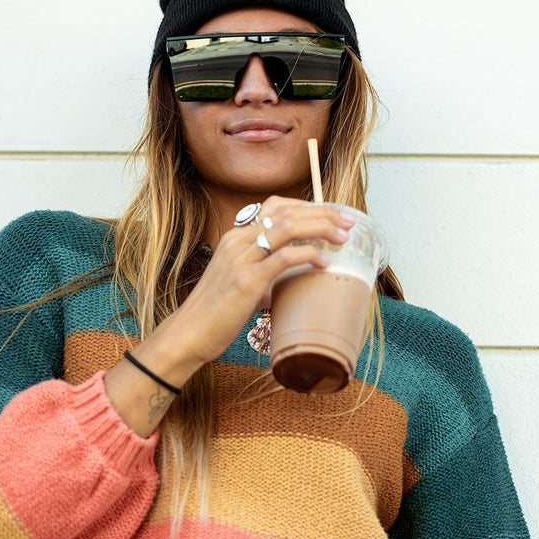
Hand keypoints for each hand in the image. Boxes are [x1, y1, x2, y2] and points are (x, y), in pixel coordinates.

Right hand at [162, 196, 355, 367]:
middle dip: (323, 213)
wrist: (190, 332)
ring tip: (342, 237)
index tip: (331, 214)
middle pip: (286, 212)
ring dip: (321, 228)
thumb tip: (289, 278)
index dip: (307, 206)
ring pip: (287, 227)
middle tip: (348, 221)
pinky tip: (323, 263)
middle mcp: (237, 241)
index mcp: (235, 237)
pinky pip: (284, 257)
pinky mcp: (247, 280)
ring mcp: (241, 258)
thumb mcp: (239, 281)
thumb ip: (263, 273)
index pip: (275, 206)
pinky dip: (308, 255)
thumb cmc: (215, 311)